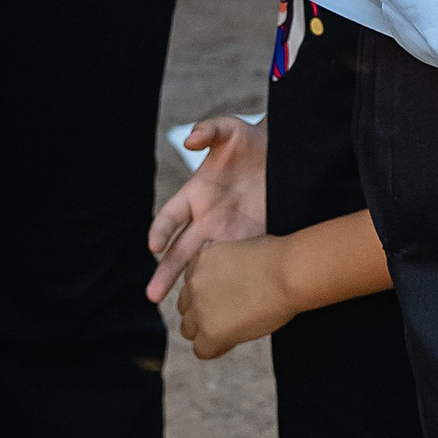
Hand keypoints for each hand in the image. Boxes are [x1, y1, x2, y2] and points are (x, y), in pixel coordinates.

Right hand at [145, 113, 265, 303]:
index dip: (160, 230)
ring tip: (180, 307)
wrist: (285, 152)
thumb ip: (209, 130)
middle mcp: (206, 218)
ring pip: (203, 263)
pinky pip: (235, 262)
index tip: (154, 246)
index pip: (170, 217)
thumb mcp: (230, 130)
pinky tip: (220, 299)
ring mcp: (227, 231)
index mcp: (195, 194)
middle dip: (166, 271)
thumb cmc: (251, 140)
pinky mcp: (250, 238)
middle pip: (180, 249)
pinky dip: (226, 278)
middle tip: (152, 295)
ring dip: (191, 282)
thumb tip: (191, 139)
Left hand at [175, 236, 299, 361]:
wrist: (289, 273)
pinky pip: (201, 350)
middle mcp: (193, 283)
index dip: (209, 293)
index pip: (192, 284)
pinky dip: (217, 348)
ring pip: (189, 330)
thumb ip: (226, 267)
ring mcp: (199, 309)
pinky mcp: (209, 332)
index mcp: (201, 260)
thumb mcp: (243, 249)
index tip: (230, 297)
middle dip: (204, 312)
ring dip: (207, 330)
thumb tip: (229, 285)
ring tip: (234, 328)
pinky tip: (235, 339)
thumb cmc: (279, 259)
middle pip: (186, 307)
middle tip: (232, 314)